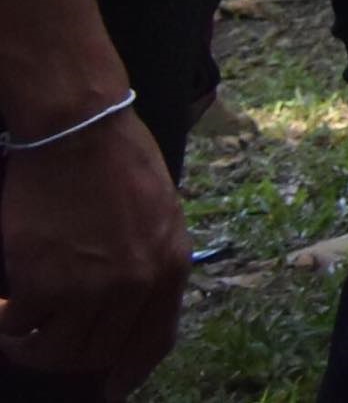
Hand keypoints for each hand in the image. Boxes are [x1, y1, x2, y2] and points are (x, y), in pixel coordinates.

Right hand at [0, 93, 186, 385]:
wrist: (79, 129)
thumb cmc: (116, 161)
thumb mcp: (159, 214)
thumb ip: (150, 260)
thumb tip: (131, 304)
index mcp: (171, 265)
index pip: (154, 340)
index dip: (130, 371)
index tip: (110, 388)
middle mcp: (136, 284)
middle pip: (100, 353)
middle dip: (69, 358)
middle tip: (45, 345)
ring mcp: (91, 287)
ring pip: (58, 351)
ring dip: (33, 348)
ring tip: (19, 332)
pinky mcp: (43, 282)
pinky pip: (21, 327)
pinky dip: (8, 326)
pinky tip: (4, 313)